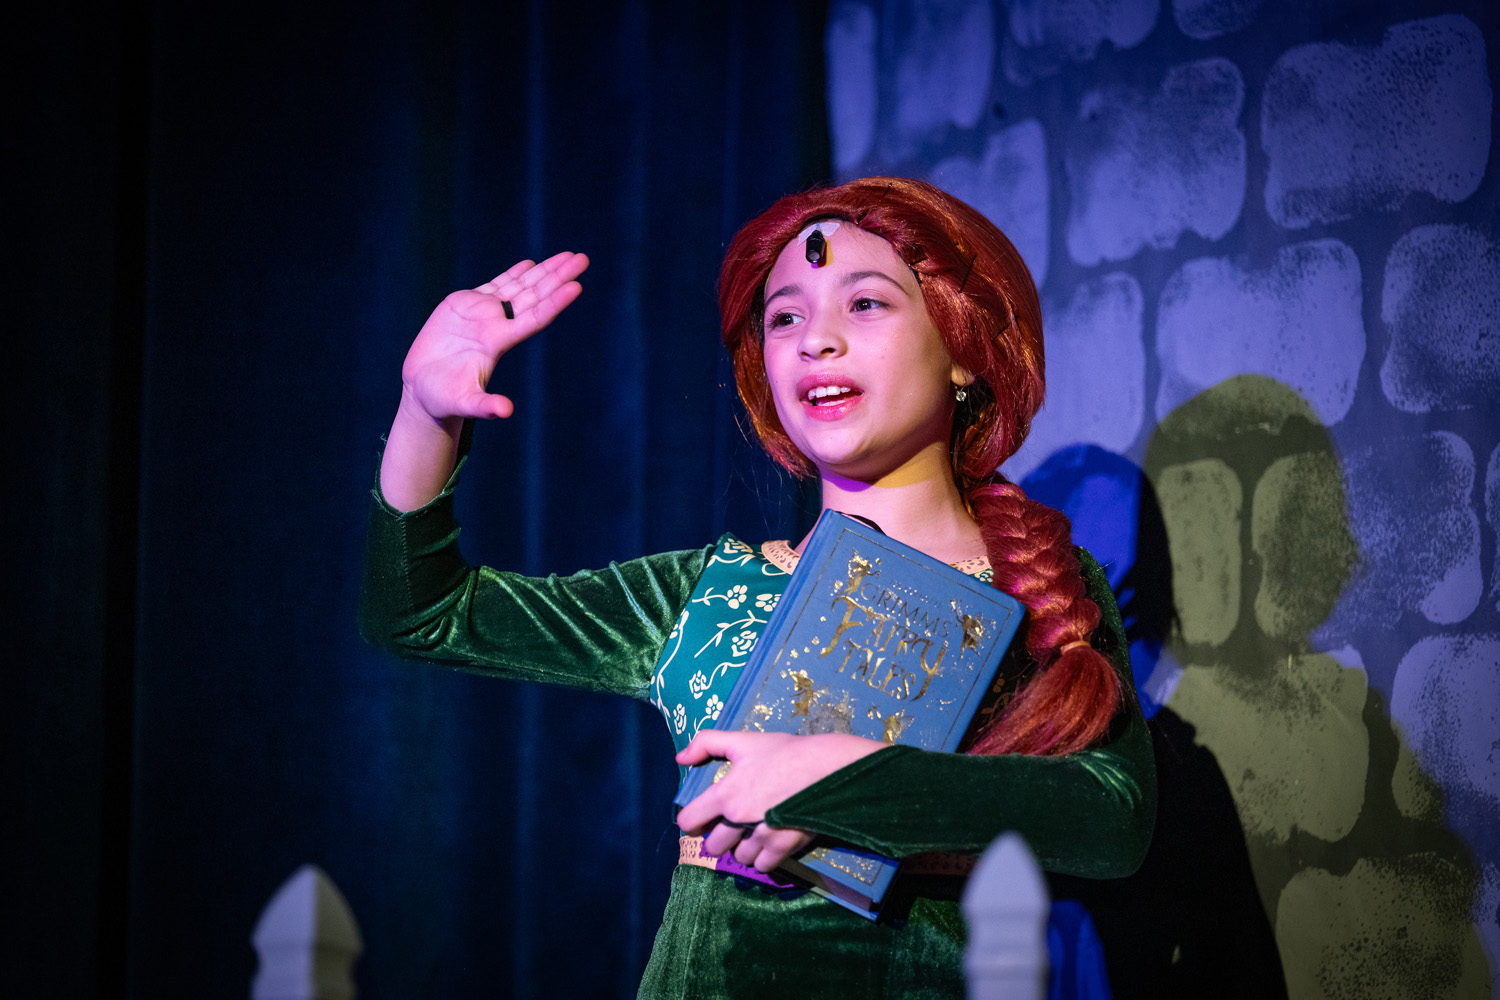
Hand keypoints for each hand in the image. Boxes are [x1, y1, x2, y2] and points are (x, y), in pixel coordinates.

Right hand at [400, 252, 588, 424]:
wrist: (424, 387)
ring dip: (545, 271)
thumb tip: (505, 412)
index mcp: (499, 342)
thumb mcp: (463, 402)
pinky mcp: (466, 305)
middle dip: (558, 276)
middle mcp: (497, 325)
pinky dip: (514, 274)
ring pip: (520, 286)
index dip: (555, 303)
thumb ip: (484, 406)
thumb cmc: (443, 398)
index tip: (576, 286)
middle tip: (583, 259)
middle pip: (535, 296)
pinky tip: (531, 264)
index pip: (535, 318)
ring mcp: (483, 314)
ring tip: (569, 255)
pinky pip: (496, 286)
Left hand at [675, 730, 884, 872]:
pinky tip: (768, 843)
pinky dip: (763, 858)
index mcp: (725, 794)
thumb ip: (706, 743)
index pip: (689, 822)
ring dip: (742, 849)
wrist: (826, 767)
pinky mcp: (783, 847)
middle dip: (718, 838)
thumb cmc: (783, 752)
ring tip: (753, 833)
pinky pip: (762, 866)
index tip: (701, 819)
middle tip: (731, 827)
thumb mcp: (742, 740)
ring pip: (739, 857)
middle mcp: (738, 820)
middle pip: (713, 846)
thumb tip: (679, 758)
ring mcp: (761, 836)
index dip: (691, 822)